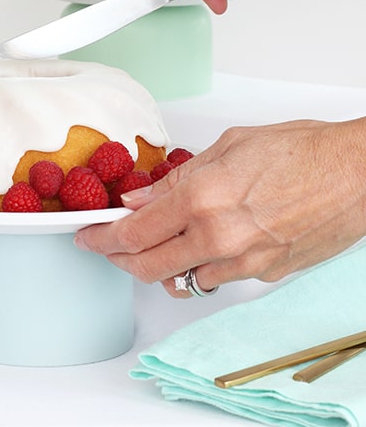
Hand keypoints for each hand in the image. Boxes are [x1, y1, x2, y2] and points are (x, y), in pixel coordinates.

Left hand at [73, 118, 365, 295]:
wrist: (357, 175)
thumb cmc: (303, 150)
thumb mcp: (229, 146)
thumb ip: (179, 177)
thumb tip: (142, 197)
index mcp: (202, 197)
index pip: (132, 232)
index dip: (101, 238)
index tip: (88, 236)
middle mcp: (217, 236)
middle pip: (147, 268)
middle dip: (119, 259)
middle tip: (108, 246)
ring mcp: (242, 262)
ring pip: (181, 280)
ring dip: (161, 266)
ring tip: (155, 244)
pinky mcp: (263, 276)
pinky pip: (217, 279)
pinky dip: (201, 267)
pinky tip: (201, 246)